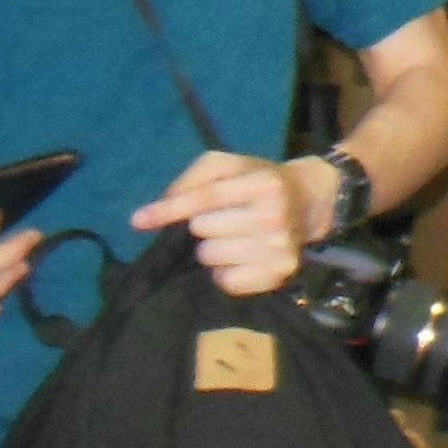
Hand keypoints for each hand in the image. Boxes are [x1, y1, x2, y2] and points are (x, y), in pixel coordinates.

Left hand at [132, 151, 326, 296]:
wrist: (310, 201)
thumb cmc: (259, 181)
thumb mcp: (231, 164)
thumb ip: (195, 176)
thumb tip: (163, 204)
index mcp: (262, 183)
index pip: (206, 197)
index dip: (169, 209)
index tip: (137, 220)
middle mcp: (273, 215)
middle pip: (202, 229)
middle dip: (204, 224)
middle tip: (225, 218)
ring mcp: (277, 248)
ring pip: (209, 257)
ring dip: (213, 248)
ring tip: (235, 237)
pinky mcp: (278, 274)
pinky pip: (226, 282)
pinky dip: (225, 272)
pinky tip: (242, 257)